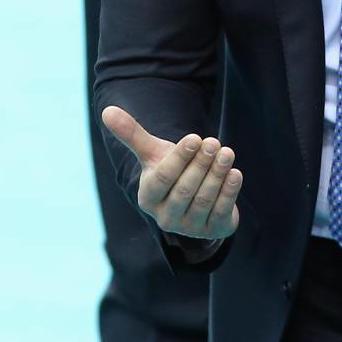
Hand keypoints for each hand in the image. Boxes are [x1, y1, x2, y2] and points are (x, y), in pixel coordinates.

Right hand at [102, 105, 240, 242]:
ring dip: (217, 175)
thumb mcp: (153, 154)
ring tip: (227, 153)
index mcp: (148, 198)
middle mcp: (166, 217)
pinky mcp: (213, 231)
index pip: (163, 178)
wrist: (195, 197)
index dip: (179, 158)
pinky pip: (221, 211)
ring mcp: (189, 227)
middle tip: (214, 142)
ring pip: (204, 199)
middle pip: (185, 189)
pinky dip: (229, 192)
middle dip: (201, 164)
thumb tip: (106, 110)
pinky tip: (235, 173)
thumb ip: (132, 135)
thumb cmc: (171, 170)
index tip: (195, 137)